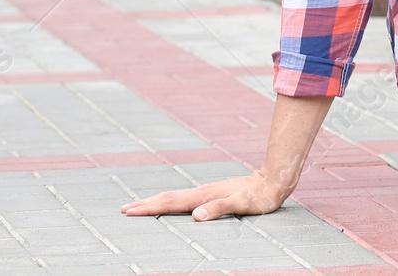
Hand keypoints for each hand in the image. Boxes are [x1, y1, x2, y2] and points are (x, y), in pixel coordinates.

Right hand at [120, 170, 289, 220]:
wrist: (273, 180)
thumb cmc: (259, 196)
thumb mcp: (242, 204)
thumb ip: (220, 209)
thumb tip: (196, 216)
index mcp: (204, 196)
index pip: (171, 203)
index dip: (150, 208)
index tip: (129, 211)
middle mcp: (202, 192)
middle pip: (169, 199)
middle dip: (146, 204)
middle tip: (124, 209)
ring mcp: (207, 192)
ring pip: (175, 198)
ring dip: (155, 202)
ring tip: (139, 207)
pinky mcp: (213, 194)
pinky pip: (185, 199)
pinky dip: (171, 203)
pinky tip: (170, 206)